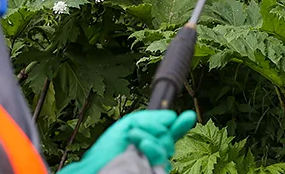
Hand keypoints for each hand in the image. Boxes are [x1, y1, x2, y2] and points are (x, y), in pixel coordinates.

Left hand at [58, 110, 196, 173]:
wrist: (96, 168)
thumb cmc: (106, 151)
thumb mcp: (127, 126)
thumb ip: (149, 119)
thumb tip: (172, 117)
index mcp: (148, 140)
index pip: (170, 133)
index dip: (180, 125)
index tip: (188, 117)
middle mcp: (153, 153)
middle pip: (168, 138)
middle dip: (155, 129)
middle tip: (136, 130)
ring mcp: (153, 165)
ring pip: (166, 148)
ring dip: (151, 138)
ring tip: (134, 137)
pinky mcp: (153, 173)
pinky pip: (161, 160)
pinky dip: (152, 148)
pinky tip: (141, 146)